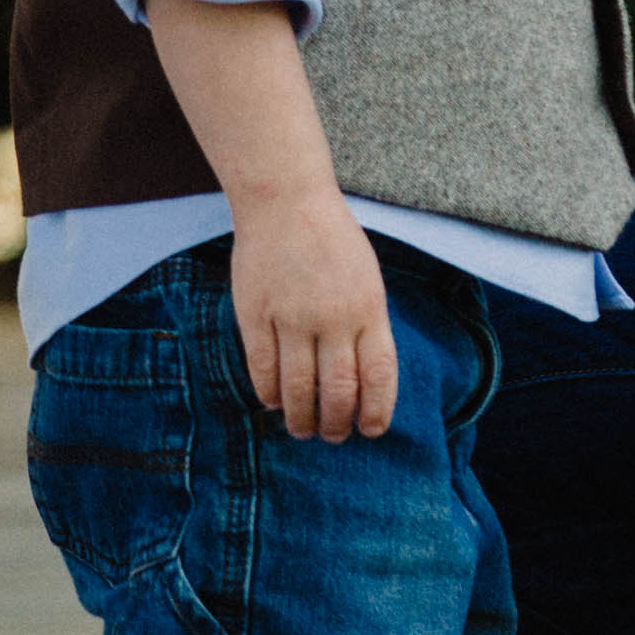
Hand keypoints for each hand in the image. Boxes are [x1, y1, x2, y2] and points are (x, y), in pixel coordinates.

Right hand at [227, 193, 395, 441]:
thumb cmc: (333, 241)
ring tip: (303, 430)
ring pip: (298, 386)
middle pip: (338, 389)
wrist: (287, 199)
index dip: (376, 411)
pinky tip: (275, 402)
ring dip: (302, 418)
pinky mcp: (256, 313)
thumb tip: (364, 382)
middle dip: (337, 423)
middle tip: (332, 435)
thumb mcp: (368, 280)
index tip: (371, 430)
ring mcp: (292, 316)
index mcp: (369, 308)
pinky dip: (270, 394)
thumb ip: (368, 326)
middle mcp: (333, 316)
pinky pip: (262, 367)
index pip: (378, 375)